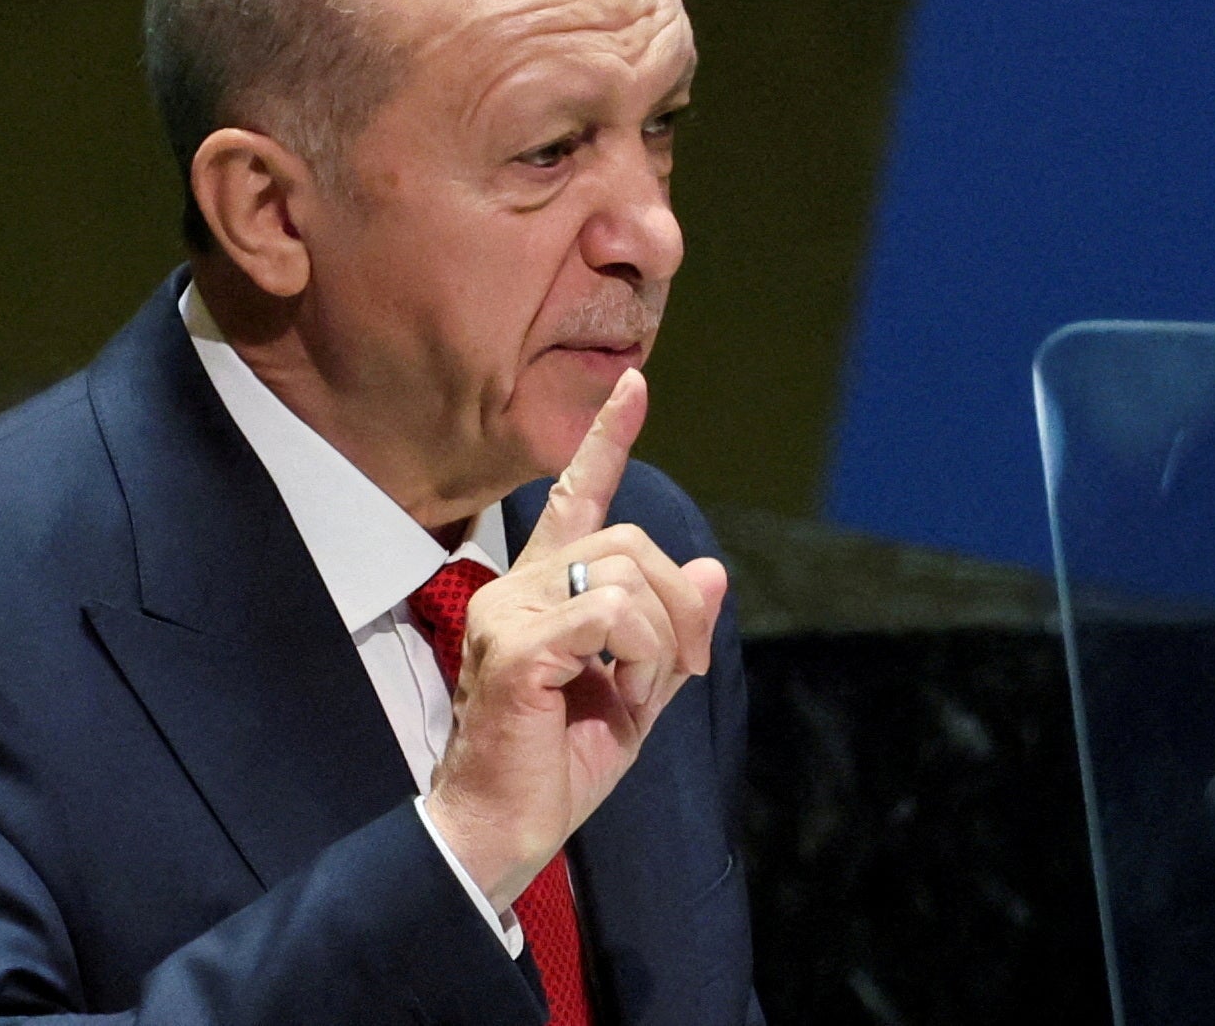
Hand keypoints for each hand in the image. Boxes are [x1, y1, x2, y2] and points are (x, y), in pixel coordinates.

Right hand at [423, 369, 728, 910]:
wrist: (504, 829)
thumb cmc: (556, 766)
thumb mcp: (635, 695)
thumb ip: (669, 633)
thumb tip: (710, 571)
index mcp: (541, 591)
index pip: (576, 498)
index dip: (606, 440)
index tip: (634, 386)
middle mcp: (515, 586)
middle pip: (628, 541)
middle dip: (678, 604)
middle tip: (682, 669)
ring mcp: (509, 611)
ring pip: (624, 574)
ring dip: (661, 639)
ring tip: (639, 691)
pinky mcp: (517, 644)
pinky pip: (611, 615)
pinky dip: (642, 654)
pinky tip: (622, 693)